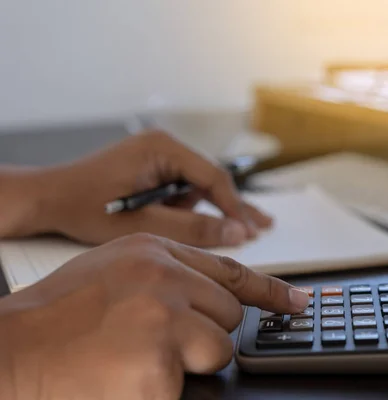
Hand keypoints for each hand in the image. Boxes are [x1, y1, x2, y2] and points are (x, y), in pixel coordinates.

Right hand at [0, 233, 309, 399]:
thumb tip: (215, 293)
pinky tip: (127, 377)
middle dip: (205, 333)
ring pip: (218, 349)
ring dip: (188, 361)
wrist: (13, 349)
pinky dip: (164, 388)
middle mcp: (164, 279)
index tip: (300, 302)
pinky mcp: (158, 366)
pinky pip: (189, 384)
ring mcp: (163, 320)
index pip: (231, 270)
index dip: (271, 290)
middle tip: (157, 340)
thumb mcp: (117, 270)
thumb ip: (169, 273)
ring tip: (140, 358)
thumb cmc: (60, 314)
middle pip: (228, 314)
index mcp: (155, 253)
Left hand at [1, 130, 271, 246]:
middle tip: (263, 225)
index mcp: (162, 148)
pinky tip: (196, 223)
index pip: (212, 177)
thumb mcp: (144, 224)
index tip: (251, 231)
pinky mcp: (152, 170)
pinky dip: (189, 209)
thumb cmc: (85, 206)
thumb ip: (194, 227)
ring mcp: (157, 158)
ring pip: (197, 188)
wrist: (47, 198)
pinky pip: (181, 191)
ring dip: (207, 211)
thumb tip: (237, 232)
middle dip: (232, 207)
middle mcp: (164, 148)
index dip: (234, 207)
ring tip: (228, 228)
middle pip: (210, 180)